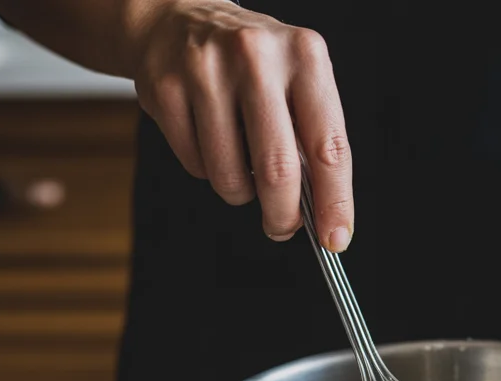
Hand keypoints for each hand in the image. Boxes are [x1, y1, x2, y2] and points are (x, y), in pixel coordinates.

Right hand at [129, 0, 352, 249]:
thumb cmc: (252, 64)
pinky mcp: (165, 88)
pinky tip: (209, 140)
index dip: (334, 201)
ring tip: (241, 166)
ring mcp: (206, 70)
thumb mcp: (296, 80)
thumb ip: (312, 139)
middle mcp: (257, 56)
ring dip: (240, 192)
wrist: (177, 19)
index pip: (329, 146)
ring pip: (230, 176)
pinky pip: (195, 165)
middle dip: (282, 215)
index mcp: (305, 55)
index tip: (335, 238)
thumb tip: (323, 213)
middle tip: (281, 227)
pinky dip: (207, 170)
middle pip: (277, 170)